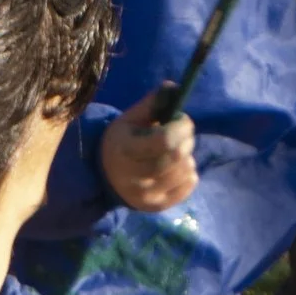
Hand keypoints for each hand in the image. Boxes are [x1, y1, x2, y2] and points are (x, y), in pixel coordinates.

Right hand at [102, 91, 198, 211]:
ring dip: (188, 157)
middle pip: (177, 156)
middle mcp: (133, 176)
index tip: (182, 120)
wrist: (106, 174)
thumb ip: (152, 103)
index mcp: (125, 149)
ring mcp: (145, 195)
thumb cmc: (124, 140)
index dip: (182, 127)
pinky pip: (188, 187)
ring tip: (175, 152)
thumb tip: (174, 88)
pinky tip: (176, 168)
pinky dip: (189, 174)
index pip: (165, 140)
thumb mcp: (131, 118)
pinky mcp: (156, 206)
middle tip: (182, 135)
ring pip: (185, 171)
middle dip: (187, 140)